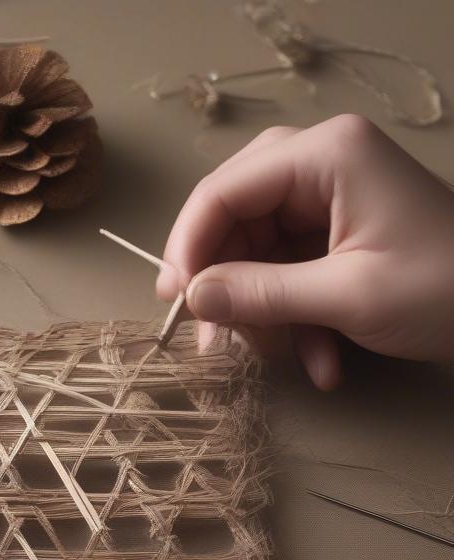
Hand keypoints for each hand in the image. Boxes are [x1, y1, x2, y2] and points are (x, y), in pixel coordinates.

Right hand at [156, 114, 453, 389]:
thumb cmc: (445, 291)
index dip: (188, 248)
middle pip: (235, 217)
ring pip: (257, 251)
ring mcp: (331, 199)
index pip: (223, 192)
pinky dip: (295, 319)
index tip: (174, 304)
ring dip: (263, 313)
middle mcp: (322, 165)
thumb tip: (191, 298)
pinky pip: (288, 271)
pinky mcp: (338, 233)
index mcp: (326, 156)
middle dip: (224, 281)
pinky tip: (320, 361)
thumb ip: (261, 294)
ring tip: (281, 359)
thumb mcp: (347, 297)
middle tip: (209, 335)